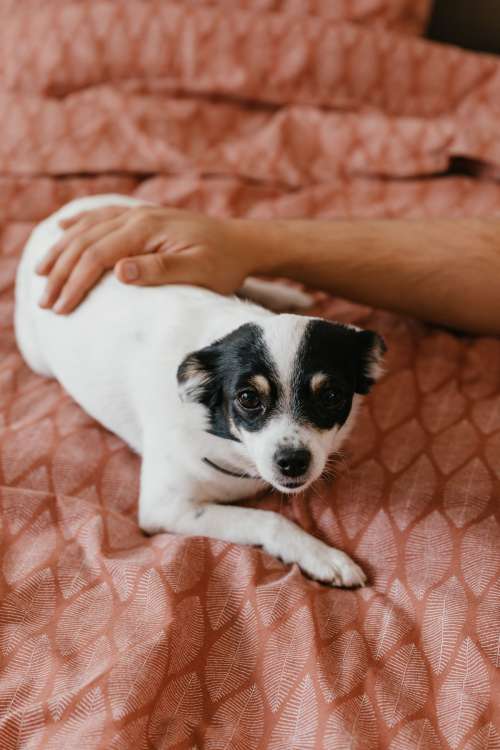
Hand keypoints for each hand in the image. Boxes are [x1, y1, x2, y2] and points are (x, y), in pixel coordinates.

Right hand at [36, 204, 258, 313]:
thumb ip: (159, 270)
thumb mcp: (197, 272)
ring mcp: (138, 214)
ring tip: (40, 273)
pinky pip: (101, 216)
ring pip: (87, 228)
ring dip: (61, 251)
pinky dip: (78, 223)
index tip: (60, 309)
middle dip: (60, 272)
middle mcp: (137, 217)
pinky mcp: (143, 217)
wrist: (243, 242)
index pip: (97, 256)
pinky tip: (63, 229)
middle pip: (85, 242)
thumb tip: (117, 271)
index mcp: (146, 230)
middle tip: (43, 302)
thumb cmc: (223, 264)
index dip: (74, 283)